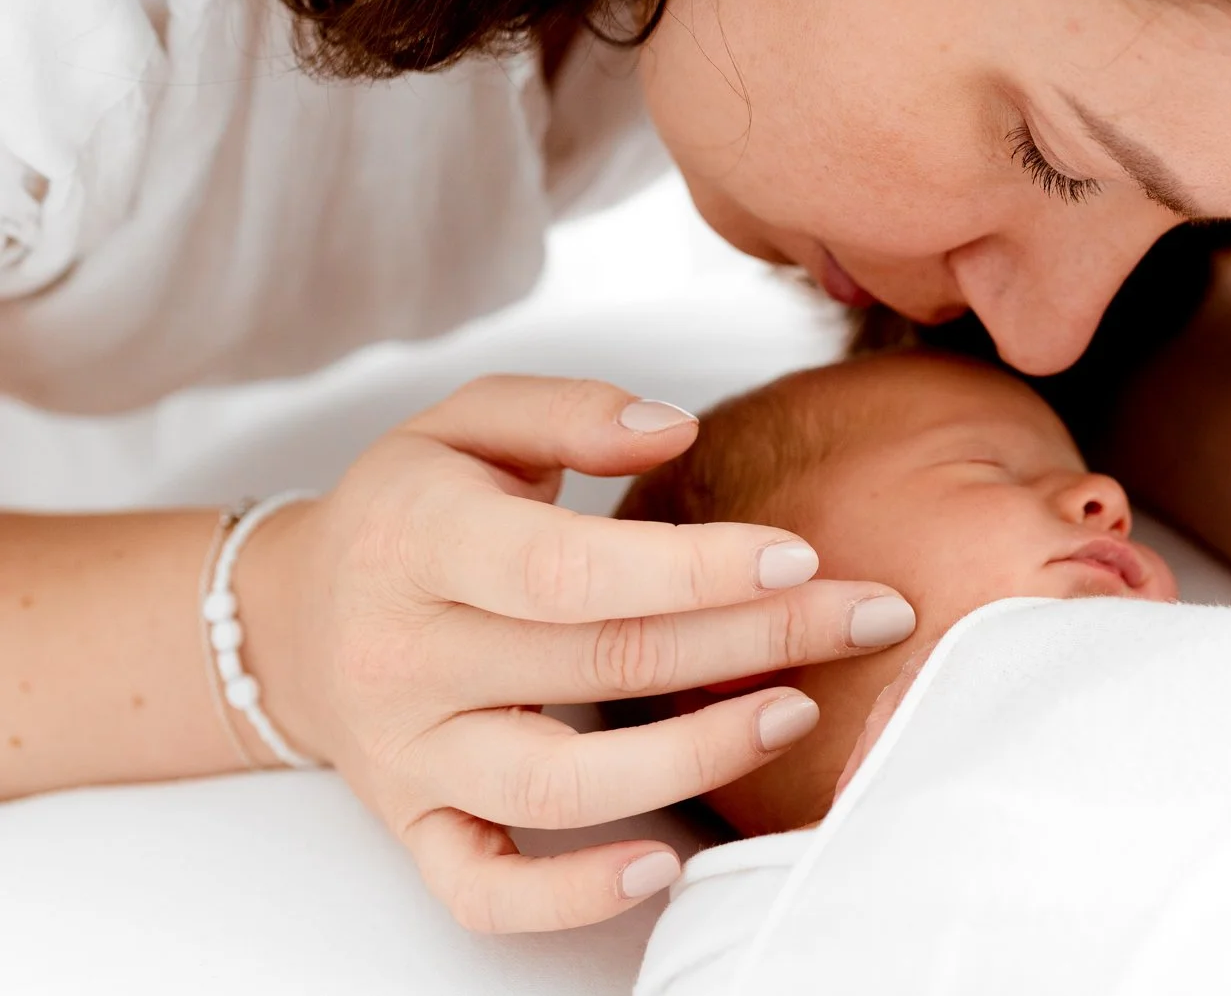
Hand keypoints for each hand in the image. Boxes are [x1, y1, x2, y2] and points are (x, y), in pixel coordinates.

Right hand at [235, 376, 915, 932]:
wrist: (289, 617)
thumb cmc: (412, 509)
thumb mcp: (468, 423)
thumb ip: (573, 410)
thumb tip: (677, 428)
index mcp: (418, 538)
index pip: (568, 569)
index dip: (694, 567)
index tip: (801, 556)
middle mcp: (404, 655)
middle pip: (601, 664)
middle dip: (754, 640)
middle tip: (867, 616)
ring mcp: (407, 754)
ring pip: (558, 784)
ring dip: (693, 758)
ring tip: (794, 712)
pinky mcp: (413, 826)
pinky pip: (484, 888)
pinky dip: (570, 894)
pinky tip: (662, 865)